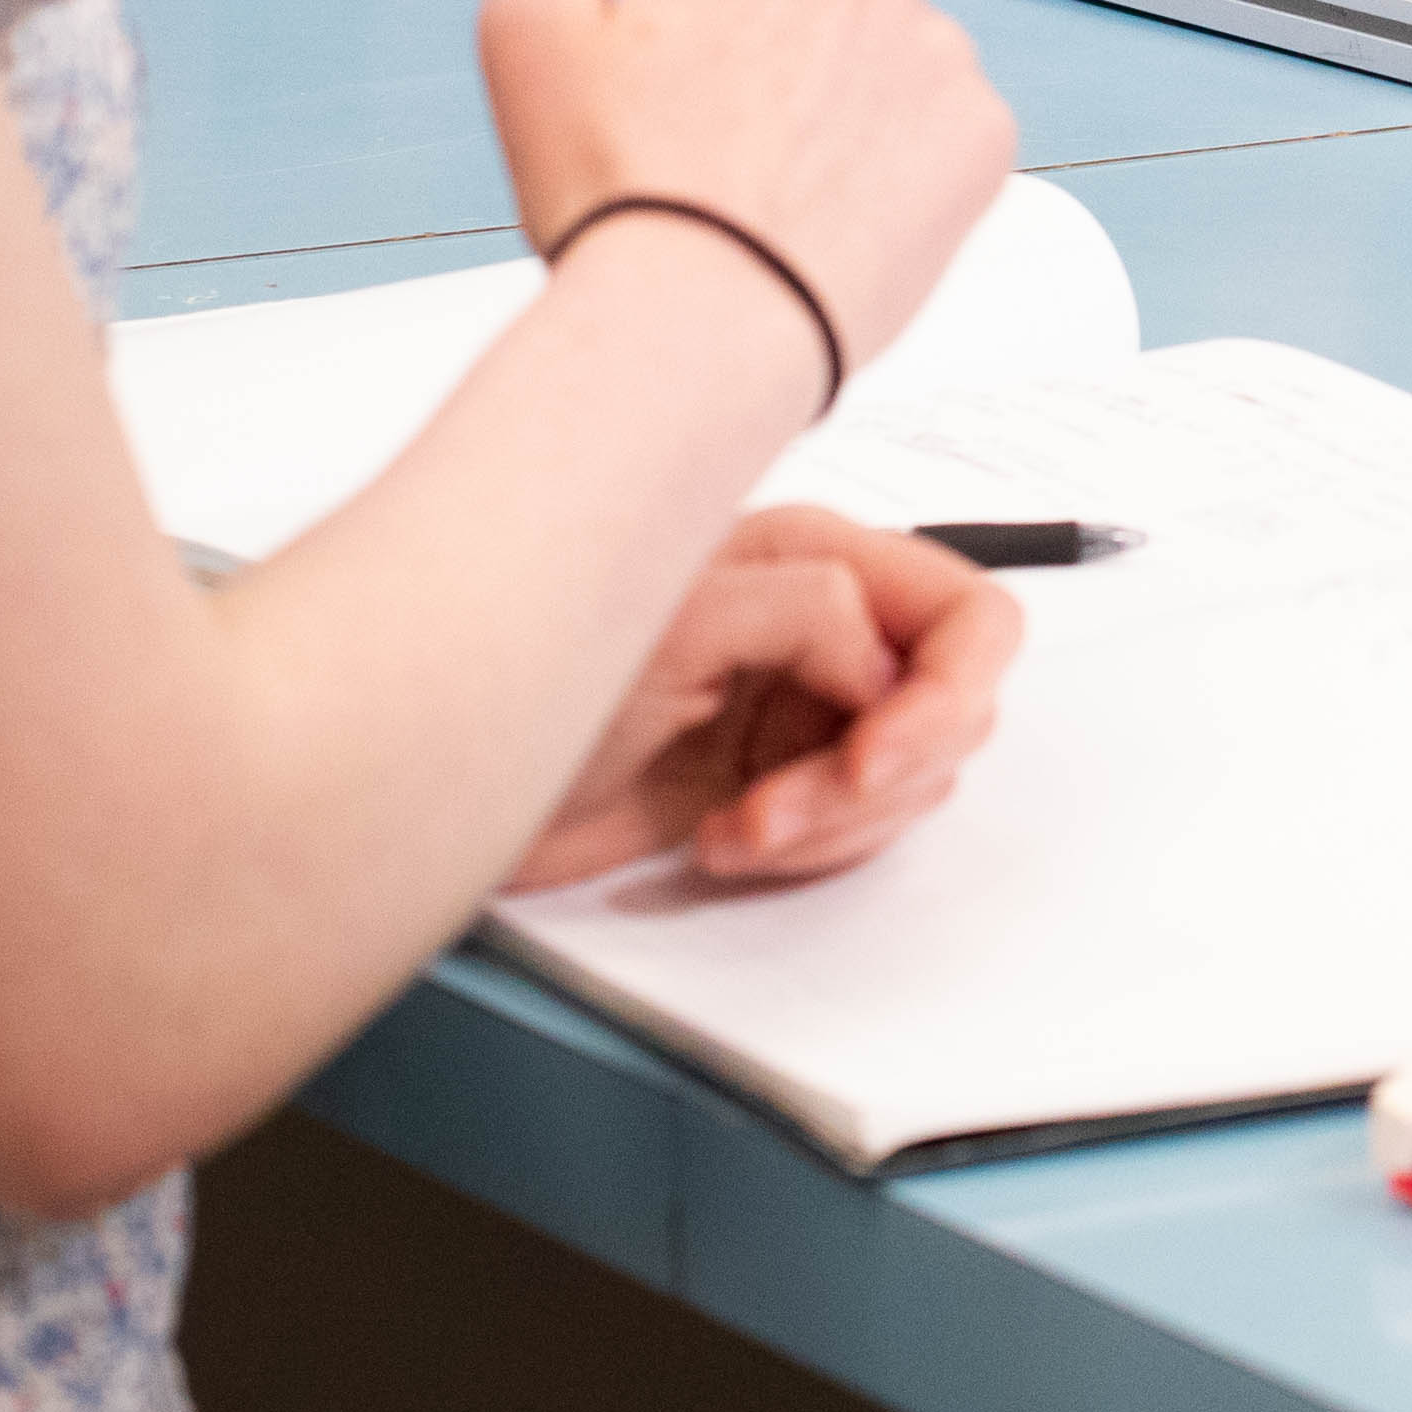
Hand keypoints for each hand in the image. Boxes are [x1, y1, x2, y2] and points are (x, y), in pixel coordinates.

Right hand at [476, 0, 1019, 367]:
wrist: (703, 326)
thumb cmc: (618, 192)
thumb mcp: (523, 33)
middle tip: (730, 92)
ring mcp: (940, 56)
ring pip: (896, 33)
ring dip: (852, 74)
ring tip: (779, 166)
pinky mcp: (983, 138)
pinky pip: (946, 115)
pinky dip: (904, 149)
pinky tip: (838, 201)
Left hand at [507, 507, 1025, 890]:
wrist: (441, 775)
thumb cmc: (524, 662)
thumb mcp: (671, 621)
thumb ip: (807, 609)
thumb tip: (888, 666)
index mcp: (821, 559)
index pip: (970, 619)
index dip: (948, 695)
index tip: (876, 761)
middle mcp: (831, 629)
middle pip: (953, 712)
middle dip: (878, 780)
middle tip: (784, 809)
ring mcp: (810, 712)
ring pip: (912, 784)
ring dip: (834, 826)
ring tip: (737, 829)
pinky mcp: (783, 786)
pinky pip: (858, 831)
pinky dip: (806, 853)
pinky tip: (723, 840)